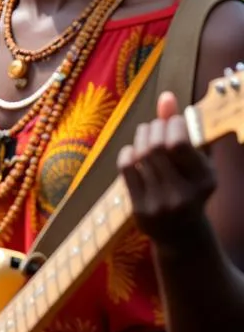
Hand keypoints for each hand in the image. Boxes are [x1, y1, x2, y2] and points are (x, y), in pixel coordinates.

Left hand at [117, 91, 215, 247]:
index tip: (173, 121)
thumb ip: (185, 129)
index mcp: (205, 181)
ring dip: (141, 138)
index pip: (179, 143)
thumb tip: (166, 96)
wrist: (181, 234)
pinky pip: (126, 169)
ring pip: (140, 156)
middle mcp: (184, 194)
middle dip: (154, 128)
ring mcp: (160, 204)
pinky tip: (135, 153)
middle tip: (156, 126)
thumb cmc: (191, 188)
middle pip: (156, 146)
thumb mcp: (198, 162)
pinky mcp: (140, 209)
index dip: (172, 124)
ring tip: (147, 135)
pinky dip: (128, 153)